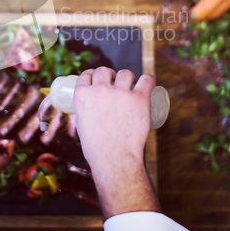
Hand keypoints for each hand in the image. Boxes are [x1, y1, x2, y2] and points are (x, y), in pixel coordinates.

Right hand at [73, 67, 159, 218]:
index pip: (87, 75)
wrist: (114, 159)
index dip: (93, 75)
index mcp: (82, 95)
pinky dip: (148, 79)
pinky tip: (148, 81)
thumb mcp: (81, 125)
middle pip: (104, 71)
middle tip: (114, 83)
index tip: (98, 78)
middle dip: (109, 75)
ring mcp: (120, 93)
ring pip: (125, 73)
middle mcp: (100, 90)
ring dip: (127, 78)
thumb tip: (90, 107)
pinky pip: (147, 80)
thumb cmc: (97, 148)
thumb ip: (84, 112)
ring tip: (130, 86)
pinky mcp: (139, 99)